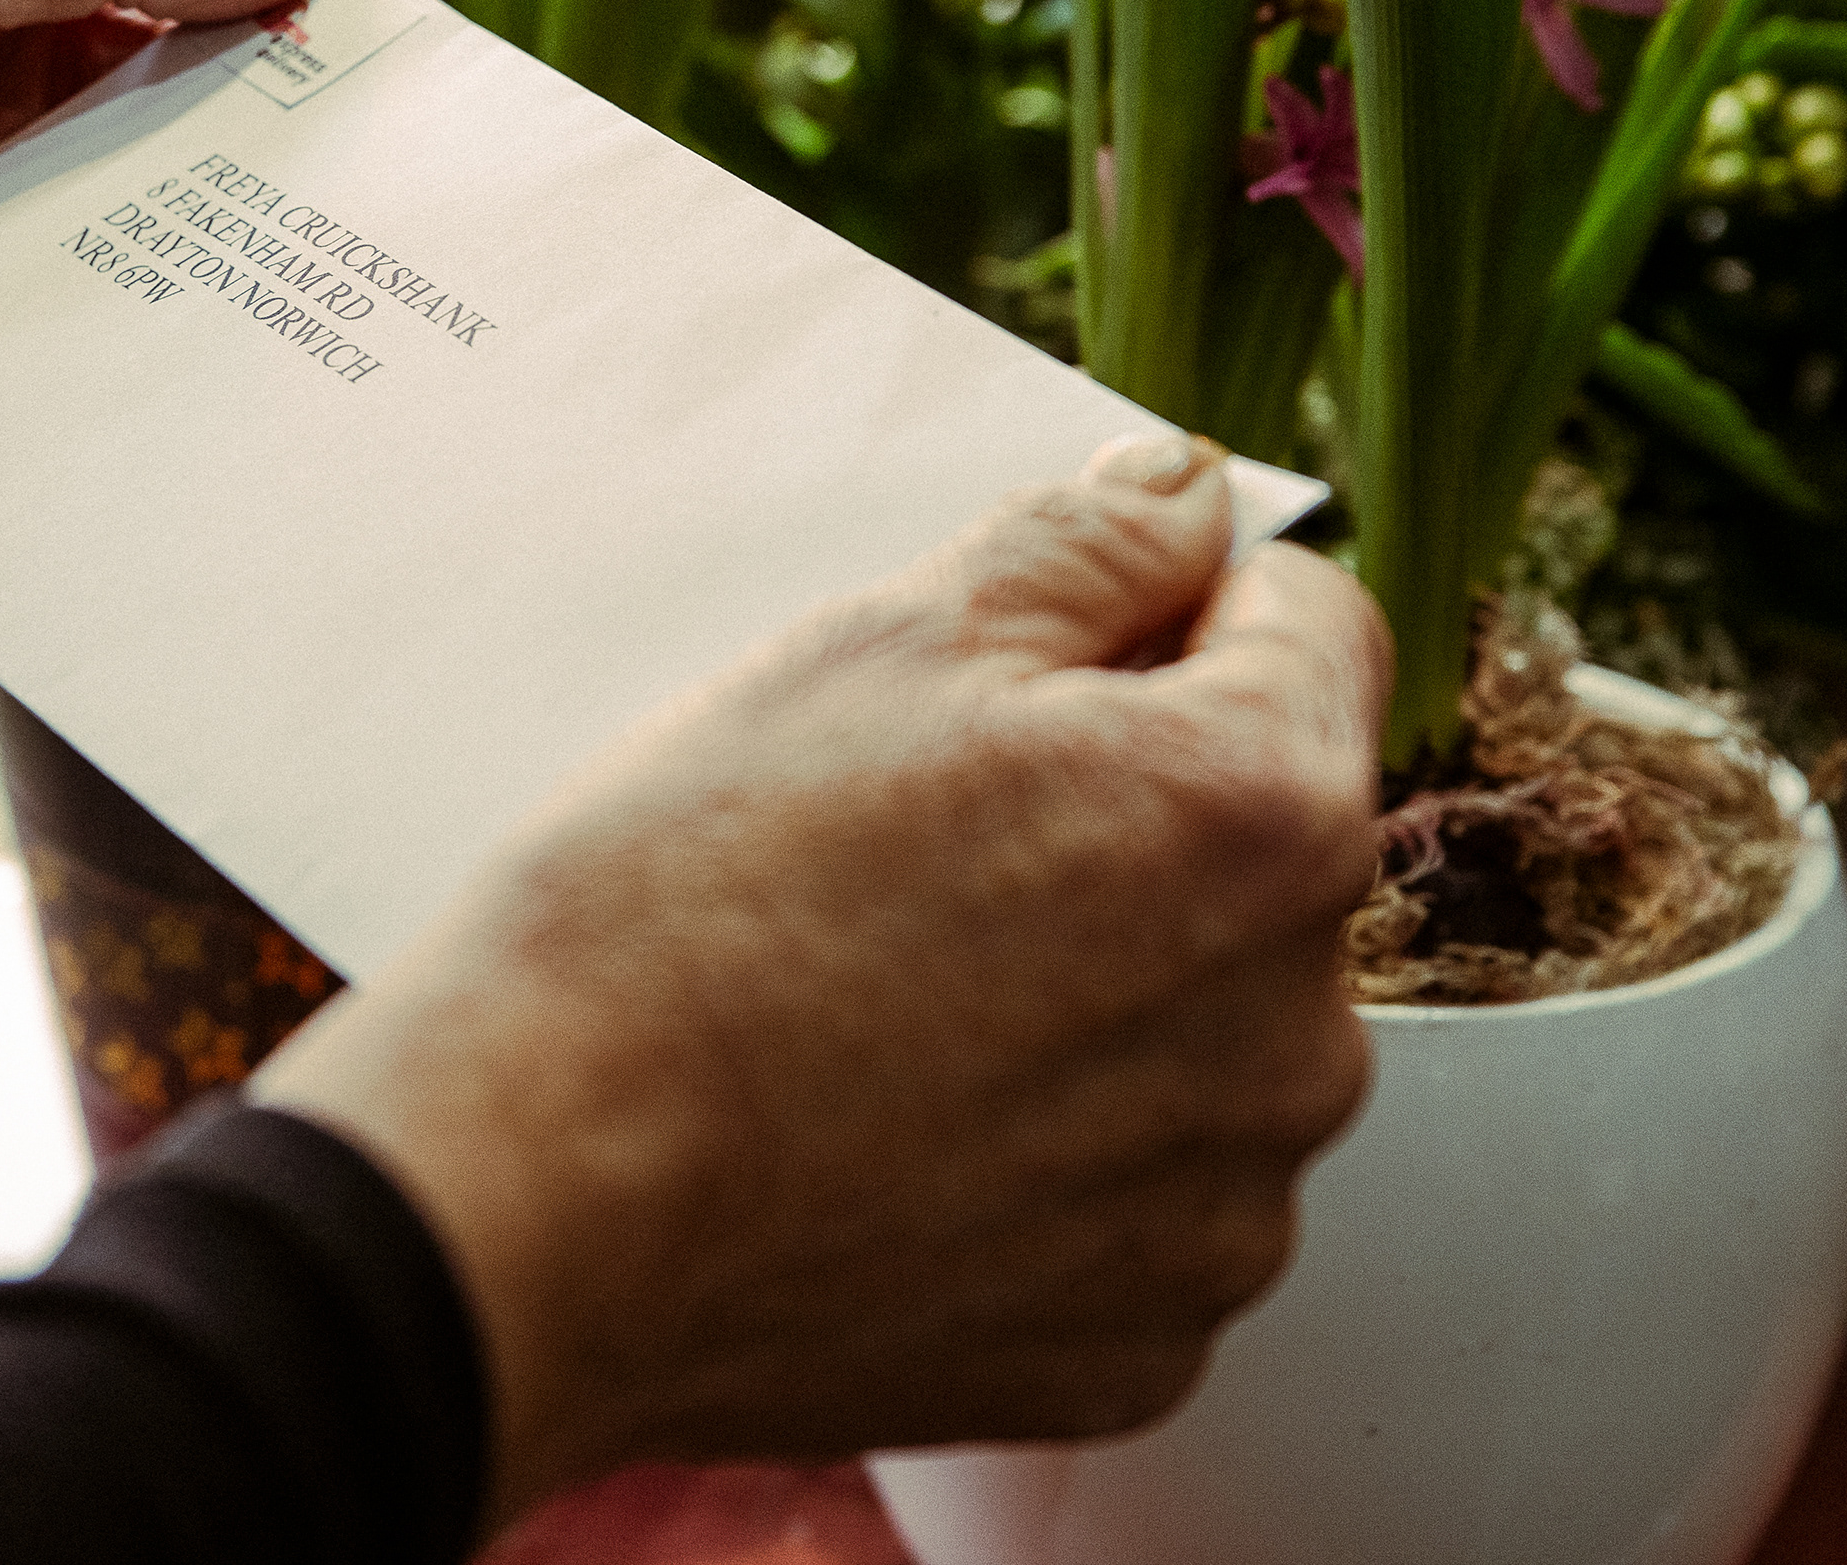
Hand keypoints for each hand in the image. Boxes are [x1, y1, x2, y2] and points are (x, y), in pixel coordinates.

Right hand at [253, 438, 1386, 1524]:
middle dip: (1129, 810)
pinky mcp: (1136, 1348)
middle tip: (914, 833)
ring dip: (1095, 991)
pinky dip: (1042, 1160)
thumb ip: (1082, 548)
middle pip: (1258, 844)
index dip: (1170, 609)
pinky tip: (889, 1124)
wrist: (532, 1199)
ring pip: (1201, 1031)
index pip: (1314, 630)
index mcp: (1260, 816)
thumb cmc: (682, 912)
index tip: (1040, 663)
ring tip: (884, 991)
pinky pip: (1135, 1201)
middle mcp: (1294, 1035)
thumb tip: (1184, 498)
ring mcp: (1221, 1215)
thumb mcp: (876, 645)